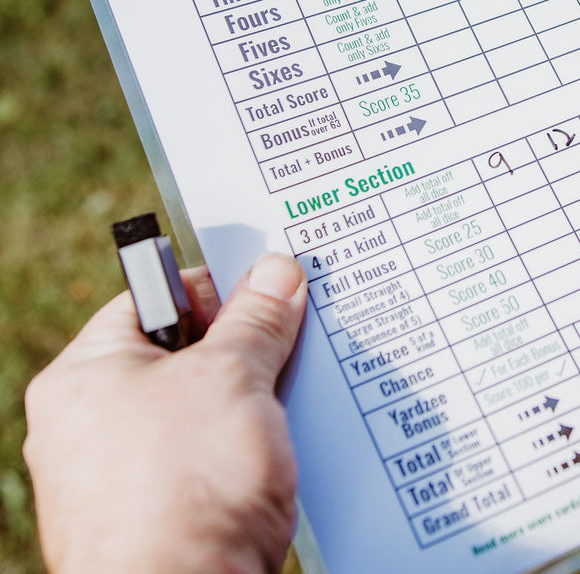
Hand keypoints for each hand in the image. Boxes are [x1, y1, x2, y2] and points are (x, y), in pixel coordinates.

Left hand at [24, 253, 306, 573]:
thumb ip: (257, 318)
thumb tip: (276, 270)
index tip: (266, 293)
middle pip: (181, 355)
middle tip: (286, 345)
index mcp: (85, 376)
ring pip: (199, 409)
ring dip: (249, 400)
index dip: (214, 290)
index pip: (153, 299)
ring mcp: (118, 477)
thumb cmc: (188, 486)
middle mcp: (89, 425)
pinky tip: (276, 452)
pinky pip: (205, 457)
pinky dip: (242, 448)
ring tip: (286, 404)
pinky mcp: (153, 517)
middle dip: (242, 348)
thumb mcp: (234, 376)